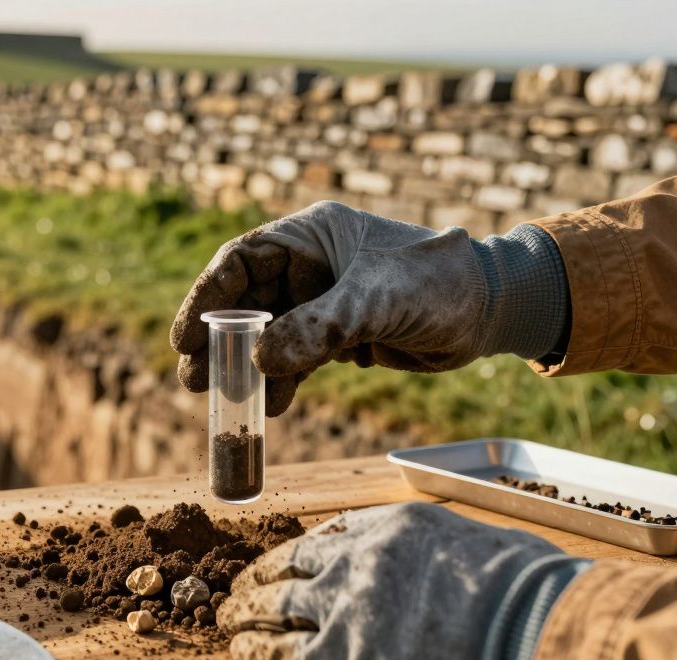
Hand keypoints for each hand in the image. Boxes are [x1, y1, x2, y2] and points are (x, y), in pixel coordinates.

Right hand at [168, 201, 567, 415]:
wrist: (493, 310)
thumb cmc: (441, 283)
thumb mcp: (377, 301)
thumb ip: (320, 328)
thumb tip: (260, 363)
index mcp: (312, 235)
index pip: (241, 261)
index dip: (206, 298)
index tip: (183, 338)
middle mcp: (311, 263)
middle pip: (245, 301)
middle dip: (218, 340)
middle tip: (192, 380)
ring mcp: (324, 299)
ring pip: (269, 334)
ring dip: (246, 367)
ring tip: (221, 402)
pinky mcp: (341, 333)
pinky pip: (297, 357)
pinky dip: (282, 381)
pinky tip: (272, 408)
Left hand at [219, 503, 575, 659]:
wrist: (535, 633)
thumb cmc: (528, 591)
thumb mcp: (474, 543)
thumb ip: (431, 551)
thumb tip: (427, 565)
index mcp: (391, 525)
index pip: (327, 534)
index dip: (298, 553)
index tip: (284, 563)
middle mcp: (358, 559)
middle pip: (289, 566)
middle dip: (257, 578)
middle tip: (237, 590)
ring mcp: (347, 608)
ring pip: (273, 606)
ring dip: (243, 614)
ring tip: (225, 621)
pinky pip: (284, 654)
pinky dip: (256, 653)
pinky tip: (241, 655)